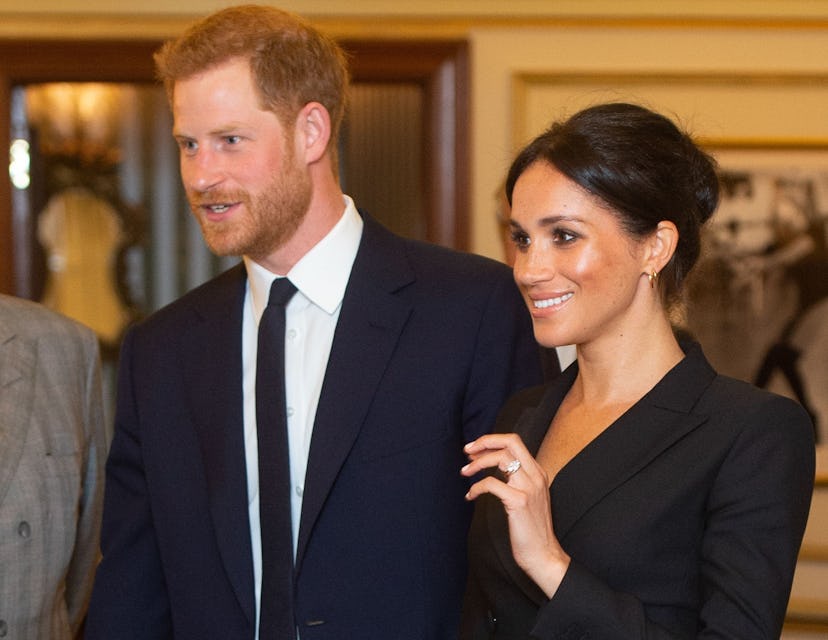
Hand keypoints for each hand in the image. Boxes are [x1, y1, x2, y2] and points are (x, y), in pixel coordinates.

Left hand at [462, 433, 569, 597]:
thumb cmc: (532, 529)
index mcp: (538, 472)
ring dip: (477, 463)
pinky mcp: (519, 502)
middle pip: (510, 441)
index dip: (491, 441)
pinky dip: (476, 487)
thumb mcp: (528, 497)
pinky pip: (491, 483)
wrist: (544, 555)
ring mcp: (528, 488)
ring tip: (464, 473)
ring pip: (500, 458)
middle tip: (467, 451)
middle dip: (485, 441)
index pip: (515, 442)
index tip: (475, 449)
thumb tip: (492, 464)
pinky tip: (470, 496)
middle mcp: (535, 476)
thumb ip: (516, 480)